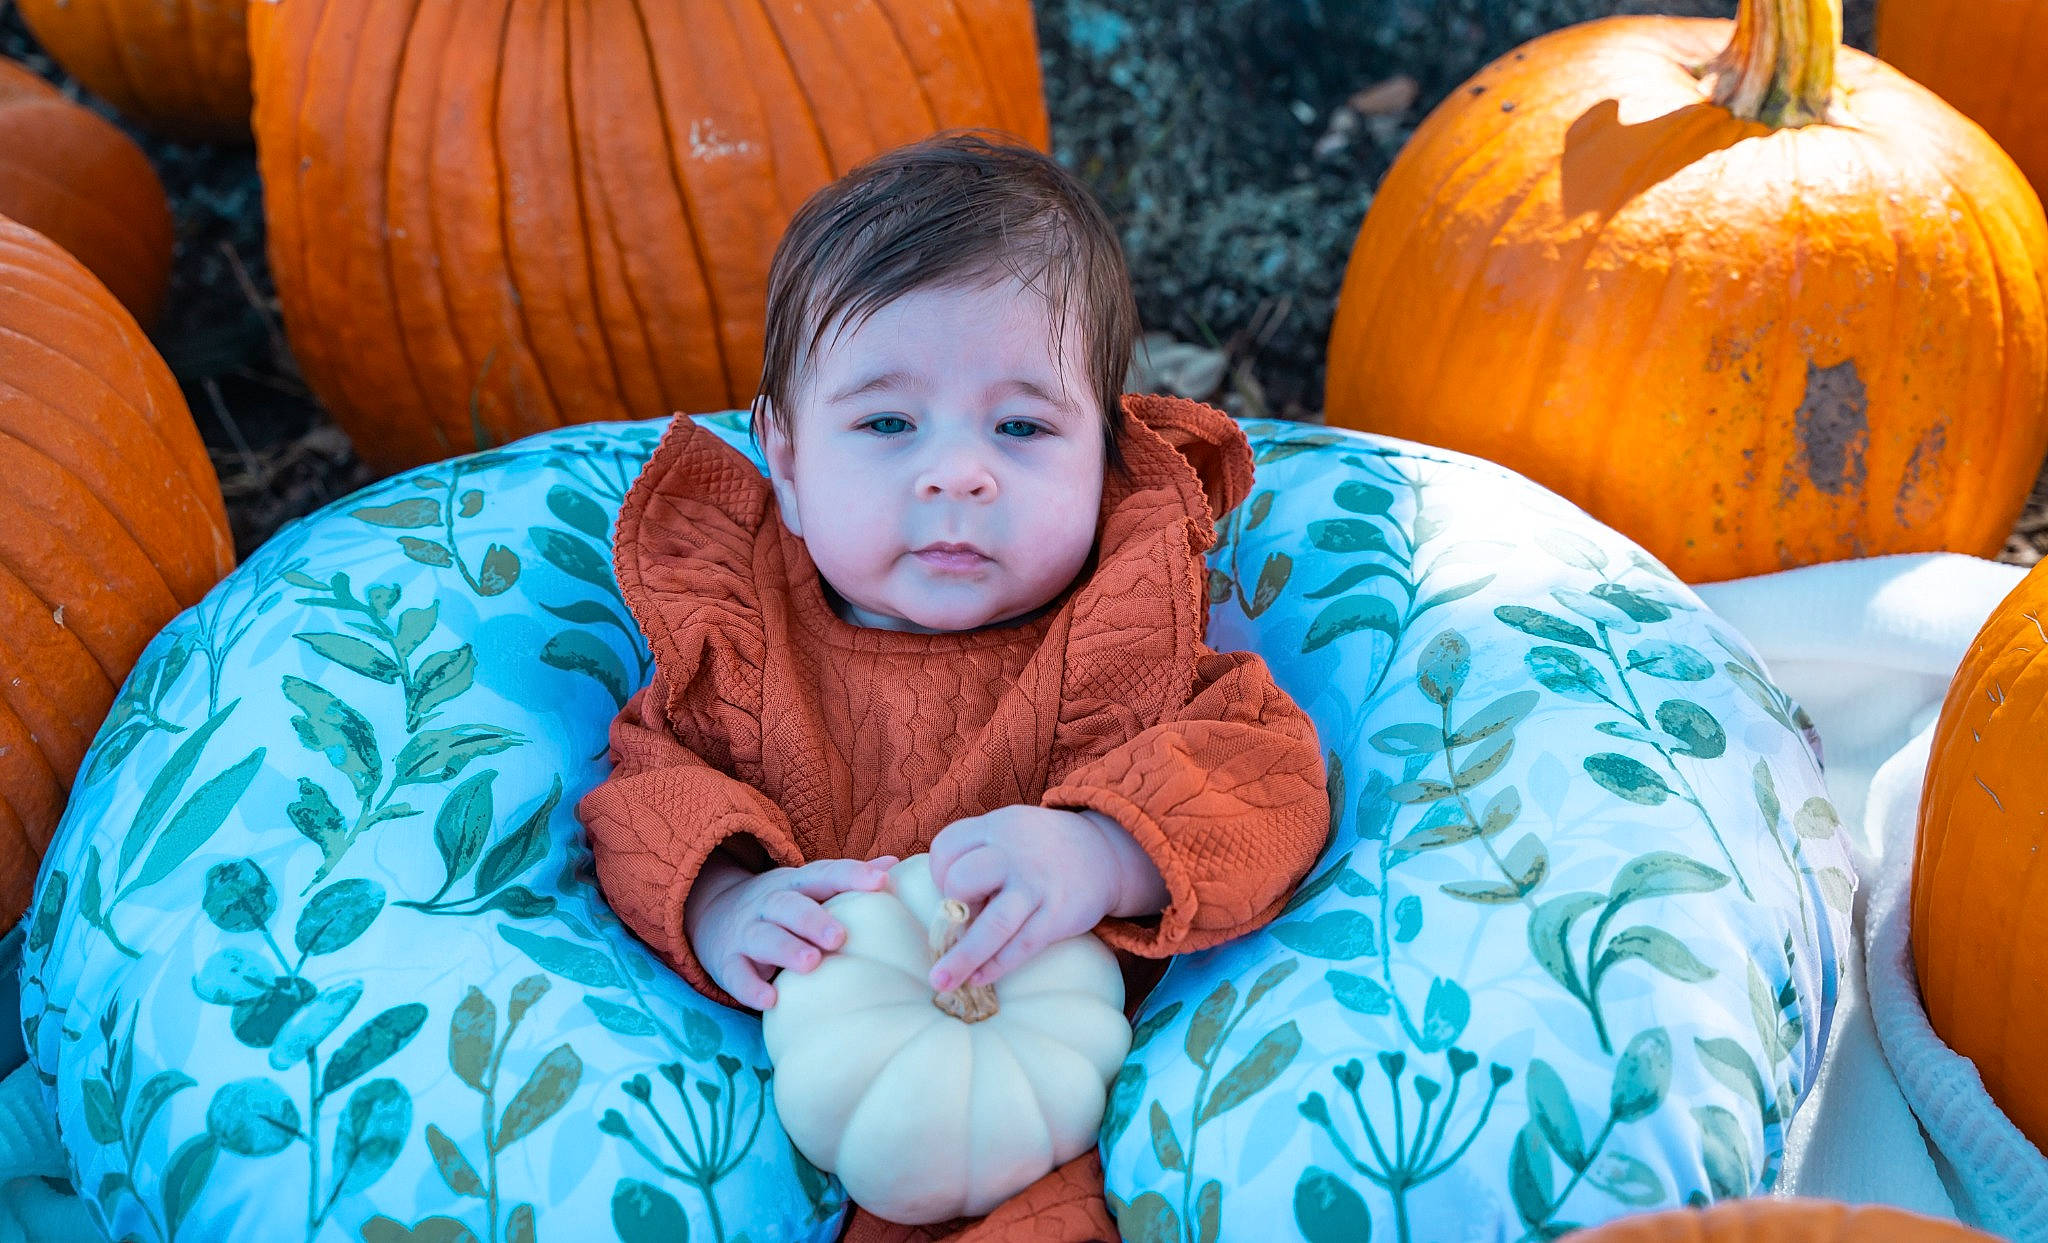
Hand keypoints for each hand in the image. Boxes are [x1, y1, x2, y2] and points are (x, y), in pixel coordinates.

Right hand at [686, 855, 897, 1009]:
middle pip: (790, 906)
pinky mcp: (727, 961)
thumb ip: (847, 880)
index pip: (824, 874)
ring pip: (764, 938)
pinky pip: (736, 975)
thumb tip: (894, 864)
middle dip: (814, 920)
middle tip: (840, 937)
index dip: (851, 875)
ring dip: (786, 949)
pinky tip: (770, 1001)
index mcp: (796, 883)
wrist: (711, 913)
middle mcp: (769, 904)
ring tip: (811, 964)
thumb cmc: (781, 906)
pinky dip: (750, 988)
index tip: (880, 881)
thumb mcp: (809, 887)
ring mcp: (746, 932)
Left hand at [926, 807, 1152, 992]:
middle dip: (951, 907)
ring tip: (940, 983)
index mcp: (997, 827)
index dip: (939, 874)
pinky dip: (995, 966)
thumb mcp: (1009, 832)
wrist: (1104, 854)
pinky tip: (979, 978)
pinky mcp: (1057, 915)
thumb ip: (977, 856)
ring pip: (991, 925)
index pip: (946, 846)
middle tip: (962, 917)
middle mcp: (1014, 852)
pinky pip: (1020, 946)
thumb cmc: (1041, 849)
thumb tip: (943, 909)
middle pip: (961, 881)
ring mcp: (1037, 885)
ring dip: (961, 958)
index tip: (951, 890)